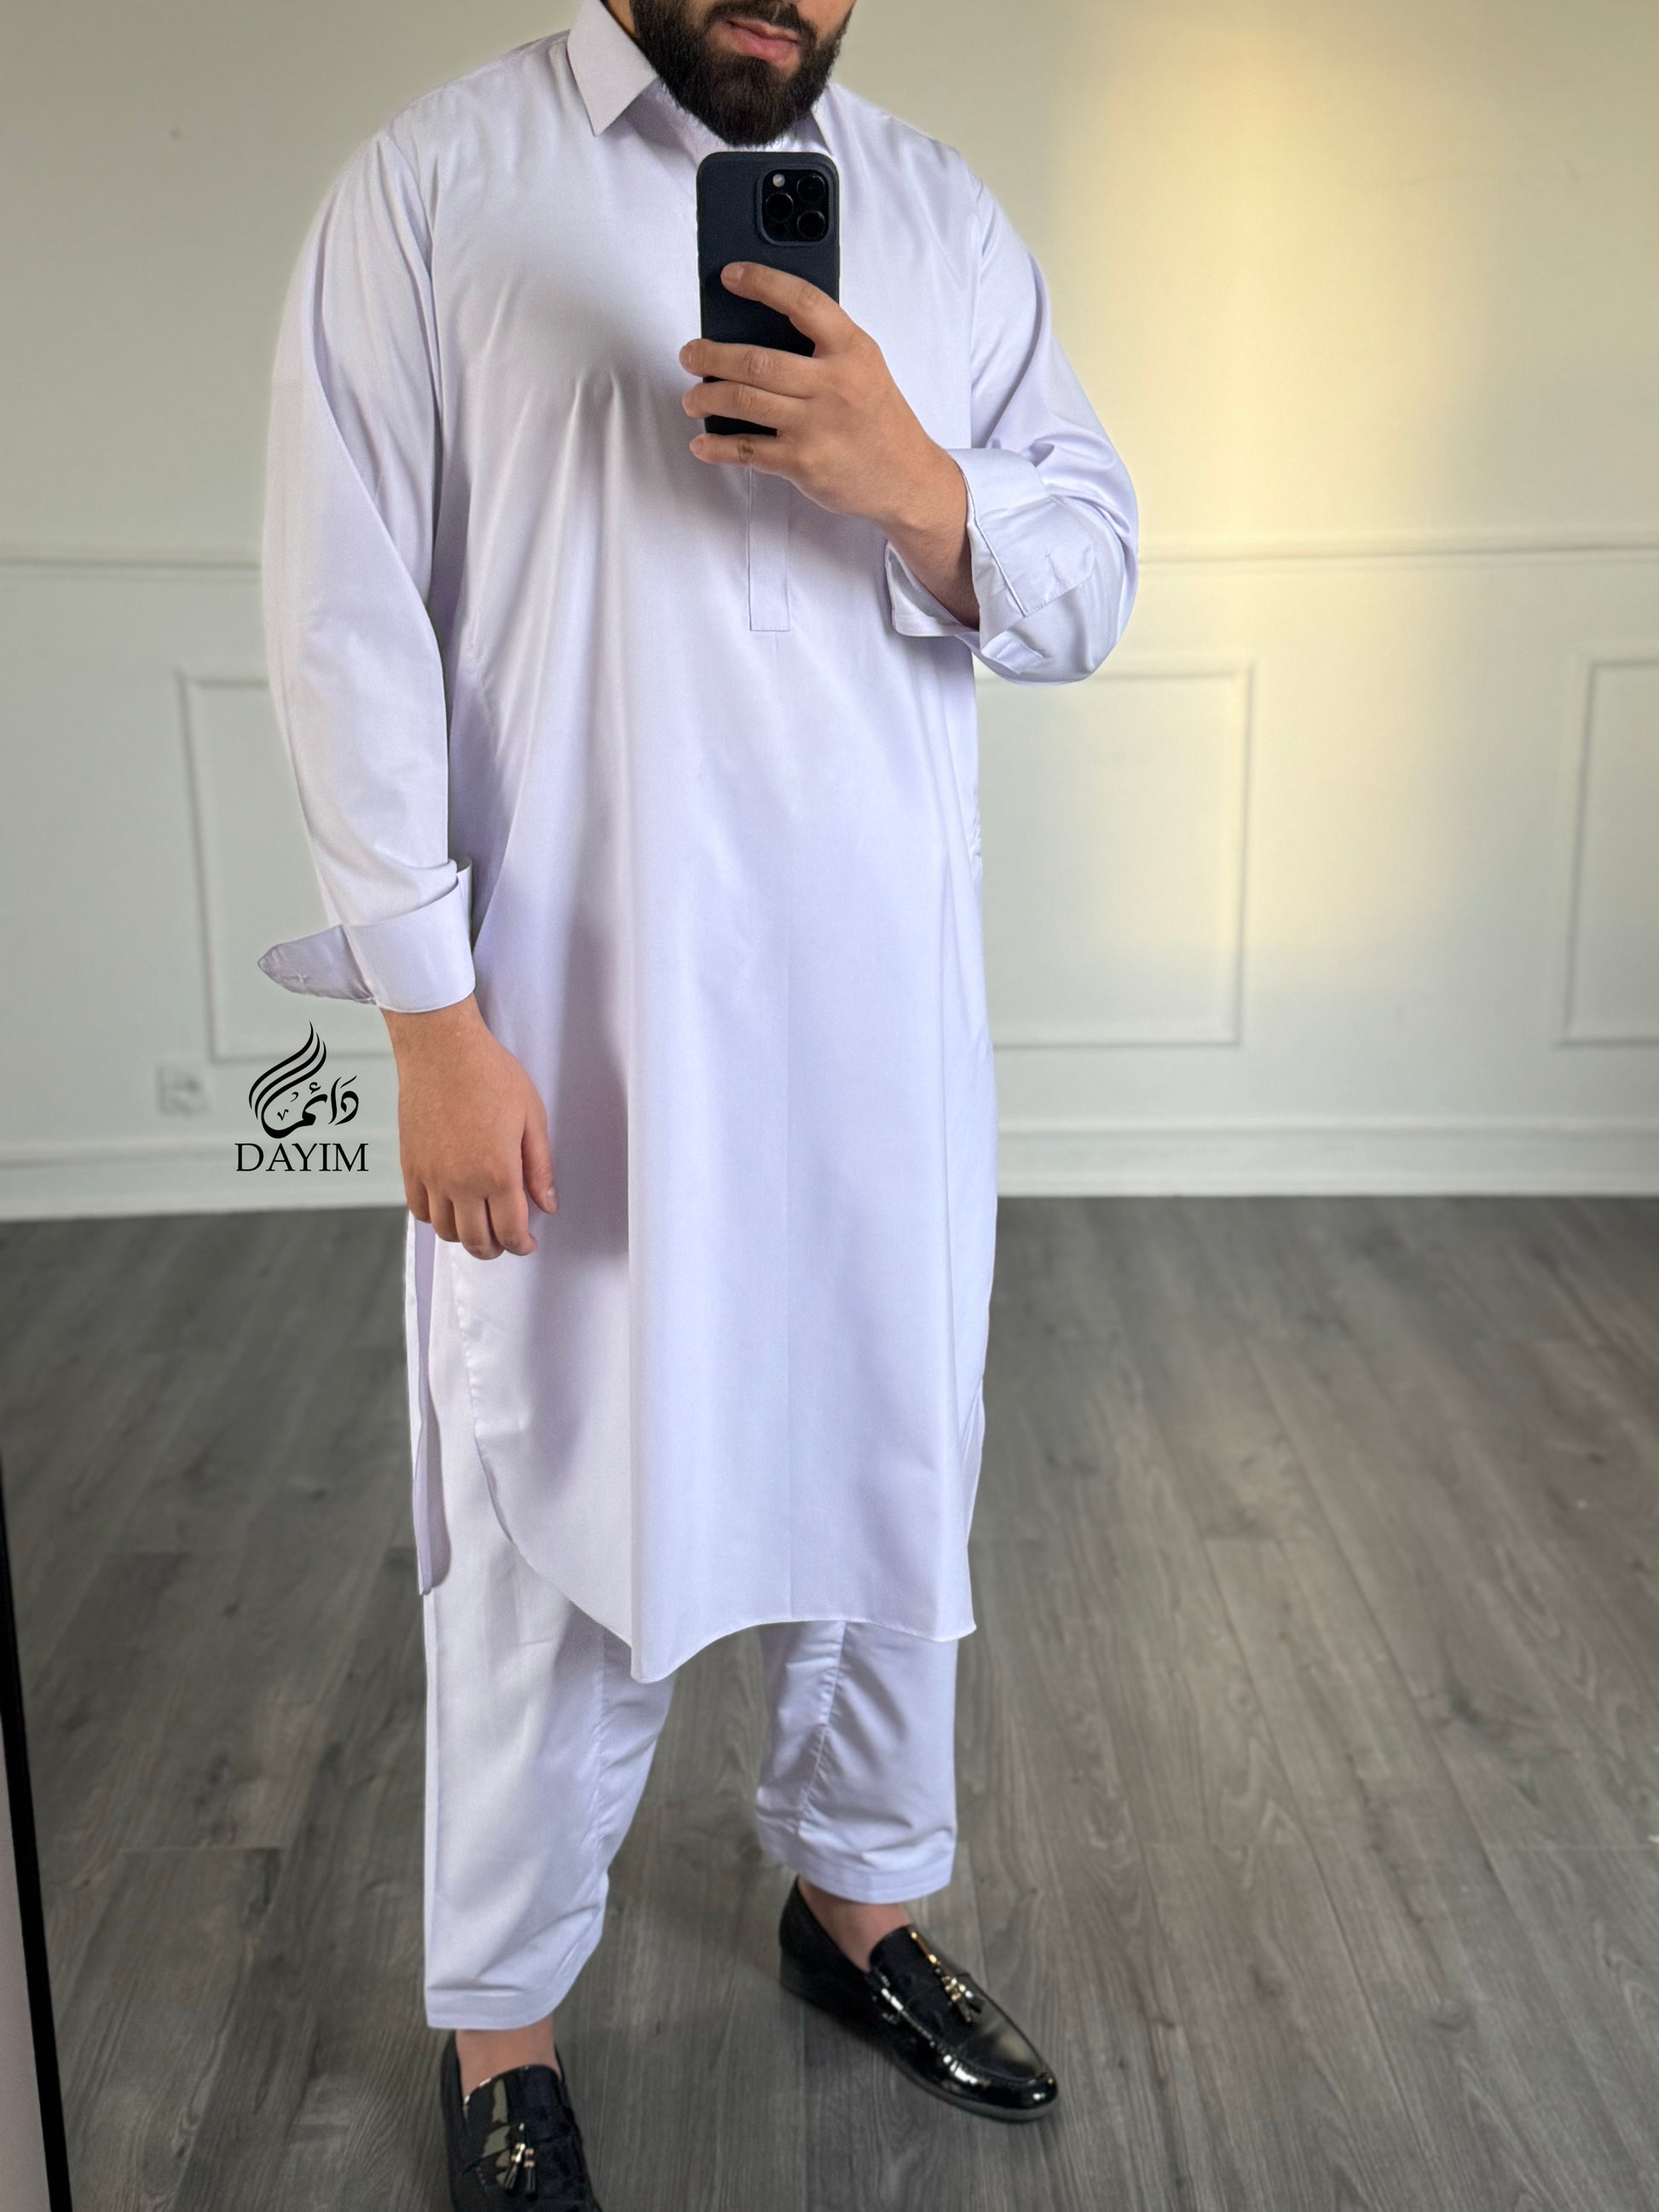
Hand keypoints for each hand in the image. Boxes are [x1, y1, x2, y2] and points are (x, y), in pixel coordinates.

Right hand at [381, 996, 555, 1259]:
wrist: (441, 1049)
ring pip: (446, 1231)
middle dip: (495, 1249)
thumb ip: (539, 1167)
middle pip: (475, 1241)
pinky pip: (419, 1210)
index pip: (510, 1232)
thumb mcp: (532, 1117)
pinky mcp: (410, 1165)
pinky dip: (436, 1218)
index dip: (521, 1245)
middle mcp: (461, 1182)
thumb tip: (546, 1205)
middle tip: (505, 1241)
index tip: (527, 1242)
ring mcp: (431, 1176)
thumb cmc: (489, 1074)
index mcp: (497, 1172)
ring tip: (479, 1224)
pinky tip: (451, 1206)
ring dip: (465, 1236)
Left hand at [679, 263, 978, 625]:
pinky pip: (747, 450)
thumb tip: (757, 328)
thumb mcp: (864, 366)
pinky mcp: (803, 462)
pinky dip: (717, 448)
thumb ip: (823, 345)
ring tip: (693, 398)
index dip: (761, 282)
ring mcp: (816, 425)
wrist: (906, 477)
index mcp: (851, 349)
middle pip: (756, 360)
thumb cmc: (878, 417)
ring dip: (707, 398)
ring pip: (743, 401)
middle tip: (691, 355)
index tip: (731, 275)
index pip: (801, 302)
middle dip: (712, 356)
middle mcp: (833, 384)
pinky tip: (703, 444)